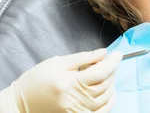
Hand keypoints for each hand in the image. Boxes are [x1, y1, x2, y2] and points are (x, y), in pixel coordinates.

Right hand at [1, 48, 121, 112]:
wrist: (21, 103)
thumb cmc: (36, 80)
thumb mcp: (58, 62)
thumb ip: (83, 57)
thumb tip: (103, 53)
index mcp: (68, 83)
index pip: (100, 72)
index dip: (112, 62)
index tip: (118, 54)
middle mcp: (73, 100)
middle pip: (104, 84)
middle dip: (112, 70)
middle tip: (110, 61)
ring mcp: (75, 111)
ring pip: (104, 97)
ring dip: (111, 83)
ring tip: (106, 73)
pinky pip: (100, 112)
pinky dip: (109, 101)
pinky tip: (110, 91)